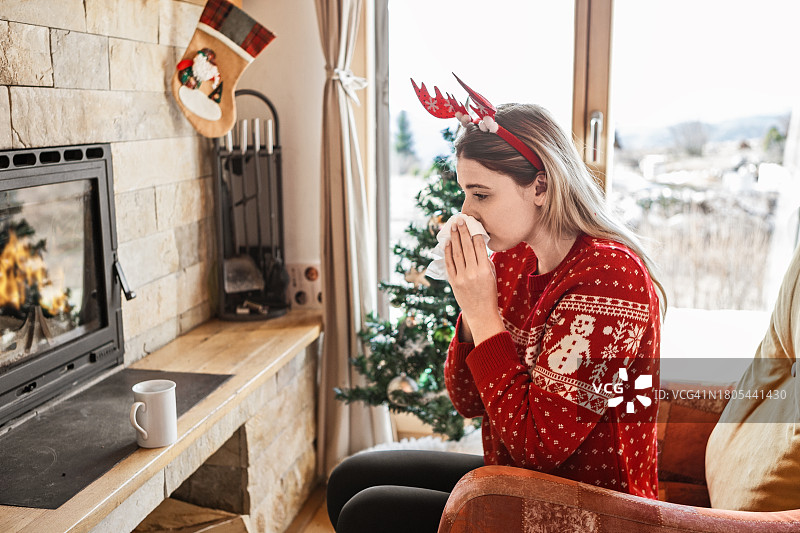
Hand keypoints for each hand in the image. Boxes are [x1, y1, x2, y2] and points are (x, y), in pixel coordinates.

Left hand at [445, 219, 503, 343]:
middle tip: (459, 219)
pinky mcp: (453, 282)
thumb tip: (476, 243)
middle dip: (462, 231)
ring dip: (454, 238)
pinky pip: (449, 263)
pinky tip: (447, 242)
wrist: (481, 313)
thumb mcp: (491, 274)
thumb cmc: (489, 292)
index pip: (479, 246)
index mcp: (485, 269)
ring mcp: (462, 277)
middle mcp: (473, 272)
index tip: (471, 222)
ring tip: (452, 226)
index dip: (474, 232)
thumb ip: (485, 259)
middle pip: (466, 247)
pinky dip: (447, 252)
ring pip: (456, 253)